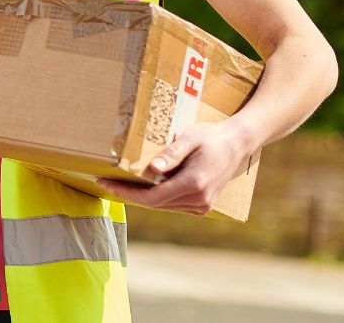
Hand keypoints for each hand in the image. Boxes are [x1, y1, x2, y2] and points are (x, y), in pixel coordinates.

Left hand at [96, 119, 253, 215]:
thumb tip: (152, 169)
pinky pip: (173, 205)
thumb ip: (171, 154)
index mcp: (194, 184)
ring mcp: (202, 205)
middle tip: (106, 182)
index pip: (151, 198)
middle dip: (129, 194)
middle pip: (154, 204)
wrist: (238, 143)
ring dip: (142, 197)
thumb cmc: (212, 136)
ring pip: (163, 206)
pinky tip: (144, 186)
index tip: (106, 183)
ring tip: (120, 183)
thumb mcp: (190, 138)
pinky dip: (157, 198)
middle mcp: (199, 199)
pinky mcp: (203, 206)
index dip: (126, 193)